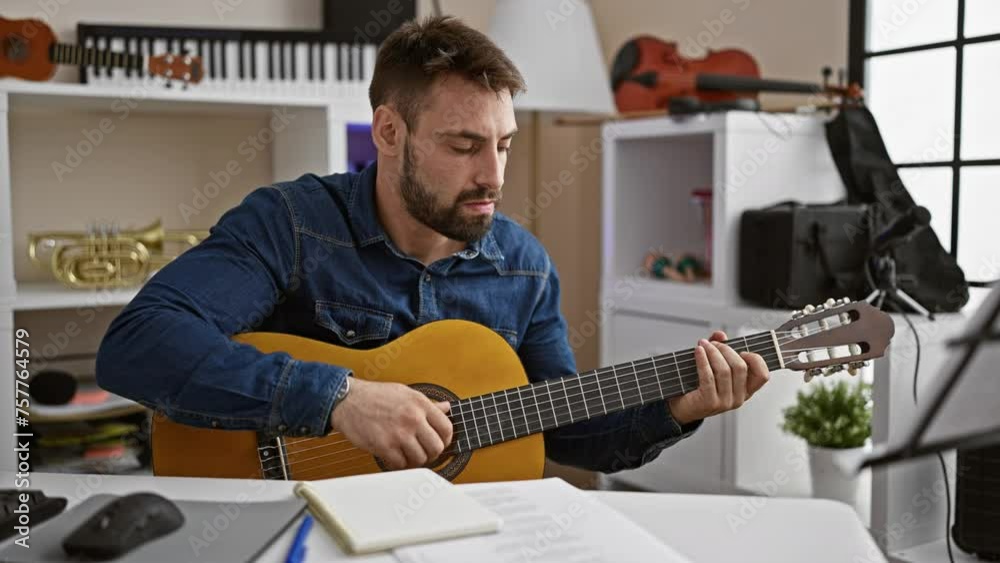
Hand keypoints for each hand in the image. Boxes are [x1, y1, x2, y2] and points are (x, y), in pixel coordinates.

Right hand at [330, 378, 452, 469]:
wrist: (347, 400)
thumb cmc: (374, 396)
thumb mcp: (405, 393)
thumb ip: (427, 403)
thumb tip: (446, 408)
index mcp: (420, 403)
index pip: (447, 428)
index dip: (445, 439)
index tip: (439, 442)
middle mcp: (412, 418)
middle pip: (436, 447)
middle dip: (431, 453)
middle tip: (423, 452)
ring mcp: (399, 433)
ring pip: (420, 459)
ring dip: (414, 460)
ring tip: (406, 454)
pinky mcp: (384, 446)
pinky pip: (400, 465)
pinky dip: (398, 464)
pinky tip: (393, 456)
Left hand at [667, 331, 769, 424]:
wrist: (682, 407)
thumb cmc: (699, 386)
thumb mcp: (713, 366)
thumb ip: (719, 349)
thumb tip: (721, 334)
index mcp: (745, 391)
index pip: (762, 376)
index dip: (755, 360)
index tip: (741, 350)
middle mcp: (738, 399)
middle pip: (740, 367)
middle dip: (726, 350)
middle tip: (713, 344)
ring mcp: (725, 402)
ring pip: (724, 371)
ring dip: (713, 353)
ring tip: (703, 345)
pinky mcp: (710, 402)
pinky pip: (708, 376)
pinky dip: (703, 360)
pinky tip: (698, 351)